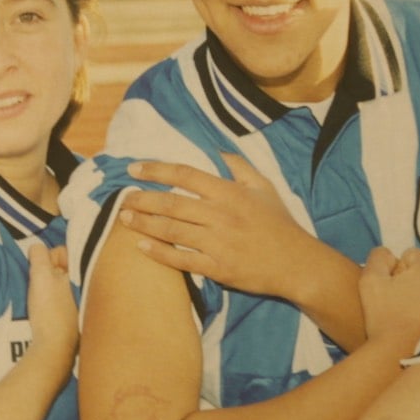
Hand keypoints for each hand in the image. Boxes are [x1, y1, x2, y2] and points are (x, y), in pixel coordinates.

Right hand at [25, 243, 78, 364]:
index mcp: (81, 273)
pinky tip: (44, 309)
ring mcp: (78, 302)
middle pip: (61, 268)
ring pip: (59, 284)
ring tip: (40, 297)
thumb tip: (36, 247)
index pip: (63, 251)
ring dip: (48, 286)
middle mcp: (85, 285)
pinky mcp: (71, 317)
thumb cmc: (50, 309)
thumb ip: (39, 256)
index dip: (48, 257)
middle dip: (47, 271)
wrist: (55, 347)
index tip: (40, 269)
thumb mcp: (41, 276)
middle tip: (38, 283)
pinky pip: (59, 299)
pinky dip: (51, 300)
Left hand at [119, 154, 308, 297]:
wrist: (297, 263)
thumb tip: (218, 151)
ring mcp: (217, 242)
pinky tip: (140, 246)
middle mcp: (220, 215)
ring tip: (124, 218)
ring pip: (171, 230)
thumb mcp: (264, 188)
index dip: (157, 169)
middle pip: (172, 202)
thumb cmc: (280, 224)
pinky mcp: (217, 268)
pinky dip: (159, 252)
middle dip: (142, 198)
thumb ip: (240, 168)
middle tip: (123, 197)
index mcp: (230, 192)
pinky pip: (182, 259)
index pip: (185, 174)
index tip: (135, 169)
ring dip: (144, 223)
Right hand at [358, 247, 419, 352]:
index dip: (395, 269)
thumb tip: (390, 257)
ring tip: (407, 307)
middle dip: (409, 277)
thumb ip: (379, 256)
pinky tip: (415, 317)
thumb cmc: (385, 313)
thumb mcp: (370, 278)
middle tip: (397, 297)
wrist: (399, 349)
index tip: (391, 287)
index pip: (407, 255)